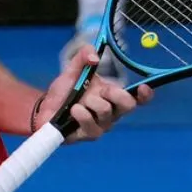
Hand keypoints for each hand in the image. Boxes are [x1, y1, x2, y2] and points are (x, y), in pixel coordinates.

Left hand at [36, 45, 153, 143]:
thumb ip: (83, 56)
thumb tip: (95, 56)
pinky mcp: (89, 135)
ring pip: (106, 112)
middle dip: (116, 94)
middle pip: (128, 105)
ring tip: (77, 101)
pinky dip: (82, 114)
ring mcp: (101, 125)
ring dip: (91, 102)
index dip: (145, 94)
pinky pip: (92, 126)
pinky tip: (74, 110)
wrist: (46, 107)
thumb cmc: (65, 90)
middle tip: (101, 90)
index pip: (136, 98)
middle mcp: (111, 112)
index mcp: (112, 95)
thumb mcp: (73, 69)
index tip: (144, 87)